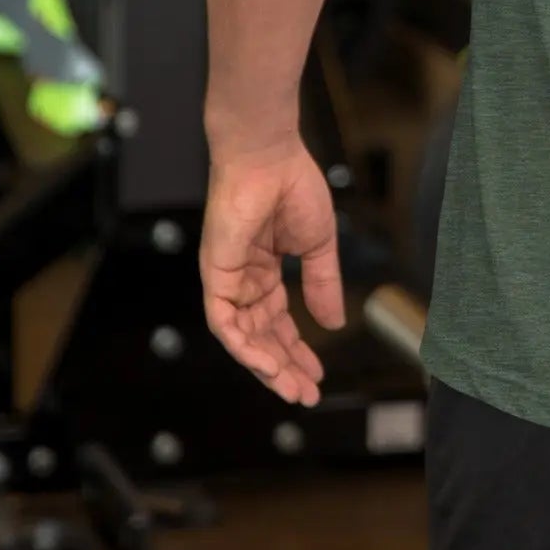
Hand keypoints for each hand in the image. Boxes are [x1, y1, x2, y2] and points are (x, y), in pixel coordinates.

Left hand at [200, 136, 345, 404]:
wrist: (269, 155)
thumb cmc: (292, 186)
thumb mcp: (317, 244)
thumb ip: (323, 284)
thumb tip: (334, 323)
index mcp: (264, 270)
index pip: (278, 321)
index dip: (297, 349)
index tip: (317, 374)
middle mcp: (242, 280)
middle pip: (261, 336)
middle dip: (284, 367)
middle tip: (305, 394)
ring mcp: (227, 279)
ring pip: (242, 337)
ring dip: (266, 365)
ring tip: (291, 388)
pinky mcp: (215, 275)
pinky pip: (225, 322)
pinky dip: (244, 346)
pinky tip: (268, 363)